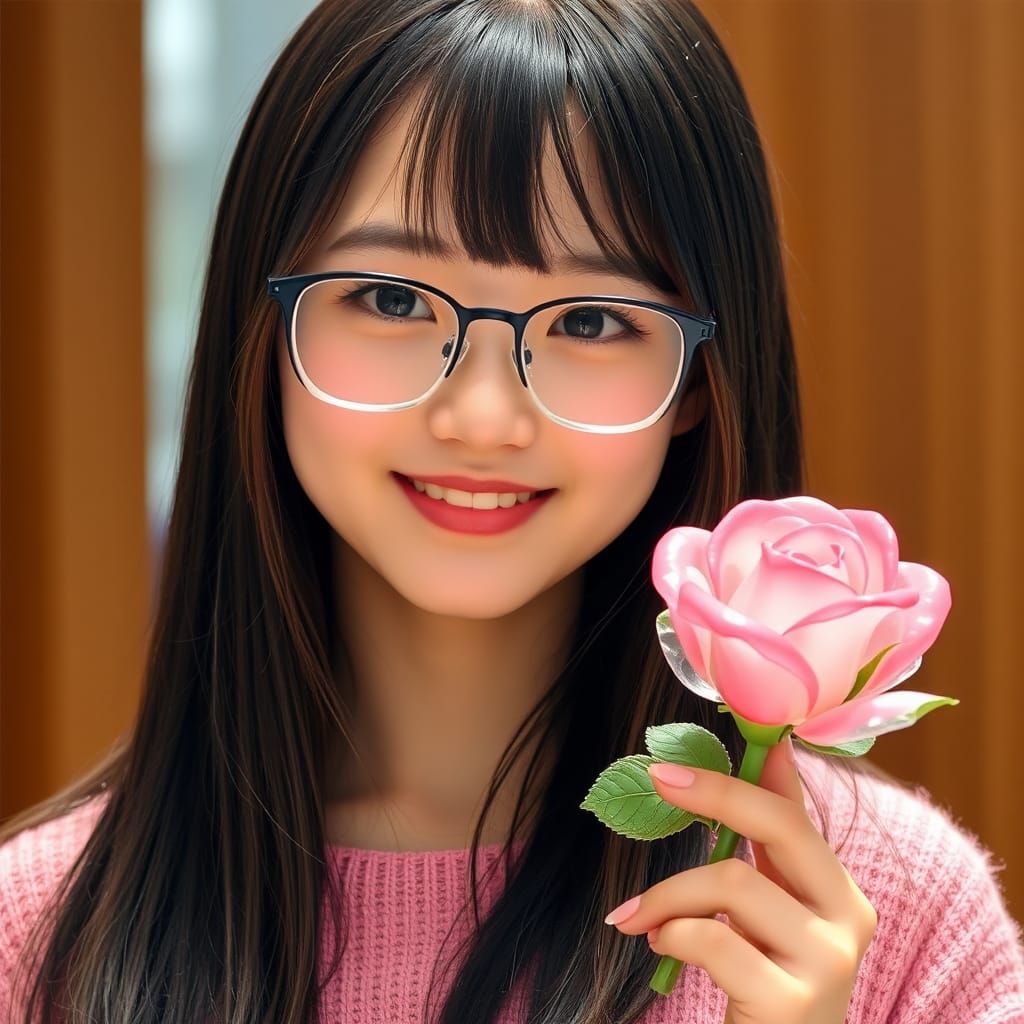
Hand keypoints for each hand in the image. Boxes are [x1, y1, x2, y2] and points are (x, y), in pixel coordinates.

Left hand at [605, 740, 877, 1023]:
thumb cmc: (766, 983)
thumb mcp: (771, 910)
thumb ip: (770, 843)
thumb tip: (772, 750)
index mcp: (841, 892)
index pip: (794, 811)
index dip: (749, 771)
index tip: (706, 742)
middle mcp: (849, 920)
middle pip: (779, 824)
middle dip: (715, 792)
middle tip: (659, 778)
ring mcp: (827, 962)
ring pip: (731, 881)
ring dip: (668, 893)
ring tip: (641, 915)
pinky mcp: (791, 1002)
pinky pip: (713, 938)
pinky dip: (671, 932)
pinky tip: (658, 944)